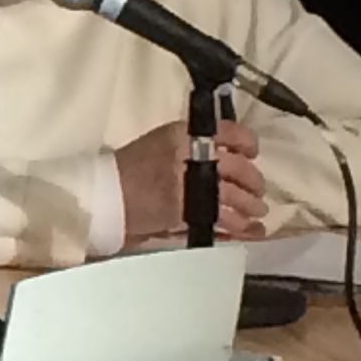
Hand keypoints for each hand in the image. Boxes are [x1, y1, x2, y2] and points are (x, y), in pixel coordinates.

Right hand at [116, 115, 264, 242]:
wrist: (104, 195)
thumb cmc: (126, 170)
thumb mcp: (157, 144)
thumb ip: (188, 146)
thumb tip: (223, 154)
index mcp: (181, 134)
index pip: (229, 131)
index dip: (248, 142)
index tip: (252, 152)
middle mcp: (190, 154)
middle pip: (239, 167)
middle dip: (253, 181)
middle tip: (256, 191)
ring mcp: (190, 183)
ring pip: (237, 195)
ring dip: (250, 205)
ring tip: (255, 212)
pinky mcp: (188, 210)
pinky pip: (225, 218)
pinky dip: (241, 226)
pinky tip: (250, 230)